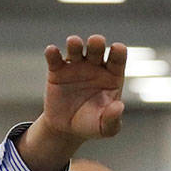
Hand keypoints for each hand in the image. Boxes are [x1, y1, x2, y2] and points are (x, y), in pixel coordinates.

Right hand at [18, 34, 126, 170]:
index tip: (118, 49)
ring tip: (73, 42)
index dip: (119, 51)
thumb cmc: (92, 125)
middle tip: (95, 41)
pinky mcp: (57, 71)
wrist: (67, 130)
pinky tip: (52, 51)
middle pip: (97, 48)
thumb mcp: (106, 128)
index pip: (118, 57)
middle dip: (96, 43)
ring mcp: (75, 66)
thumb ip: (113, 119)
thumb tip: (119, 107)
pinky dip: (52, 53)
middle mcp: (95, 65)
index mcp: (112, 75)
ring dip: (75, 43)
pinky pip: (54, 58)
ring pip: (76, 48)